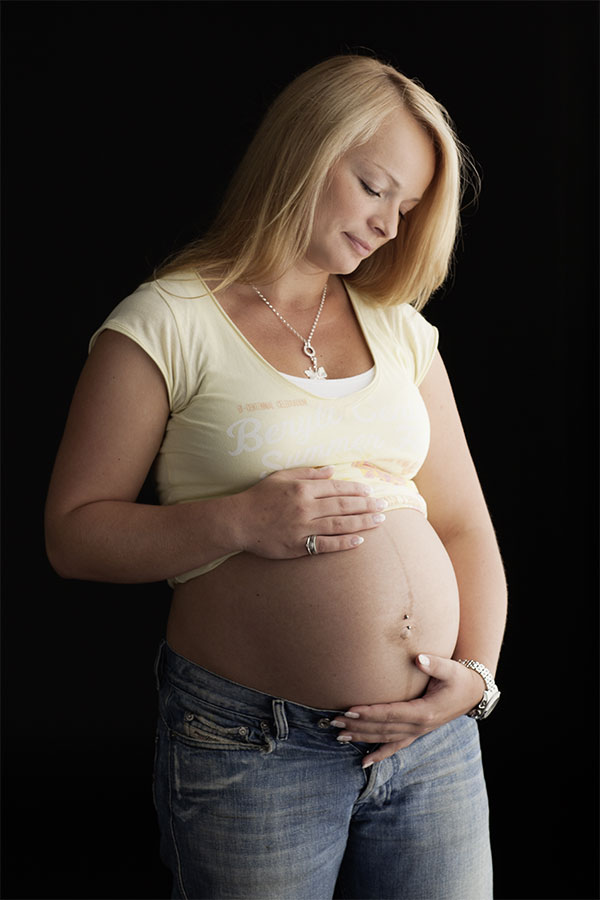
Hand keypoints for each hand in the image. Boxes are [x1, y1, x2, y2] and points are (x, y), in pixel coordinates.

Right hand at [235, 466, 387, 558]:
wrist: (239, 521)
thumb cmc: (259, 497)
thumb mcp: (281, 477)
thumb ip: (307, 473)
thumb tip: (332, 471)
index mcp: (302, 488)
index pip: (336, 488)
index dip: (356, 489)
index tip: (370, 491)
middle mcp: (305, 507)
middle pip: (343, 505)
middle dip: (366, 505)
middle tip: (384, 506)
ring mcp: (303, 527)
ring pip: (340, 524)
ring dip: (362, 522)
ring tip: (379, 520)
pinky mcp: (298, 545)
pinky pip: (326, 544)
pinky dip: (344, 542)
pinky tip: (359, 540)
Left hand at [331, 654, 485, 767]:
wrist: (473, 694)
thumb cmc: (459, 679)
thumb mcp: (451, 669)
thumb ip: (435, 664)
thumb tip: (419, 658)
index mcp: (424, 712)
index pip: (391, 713)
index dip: (370, 712)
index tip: (350, 710)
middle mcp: (418, 727)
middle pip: (383, 728)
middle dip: (358, 725)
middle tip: (335, 722)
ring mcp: (417, 733)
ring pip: (384, 738)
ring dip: (361, 737)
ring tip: (339, 736)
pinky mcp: (416, 733)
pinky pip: (395, 747)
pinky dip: (379, 754)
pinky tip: (364, 762)